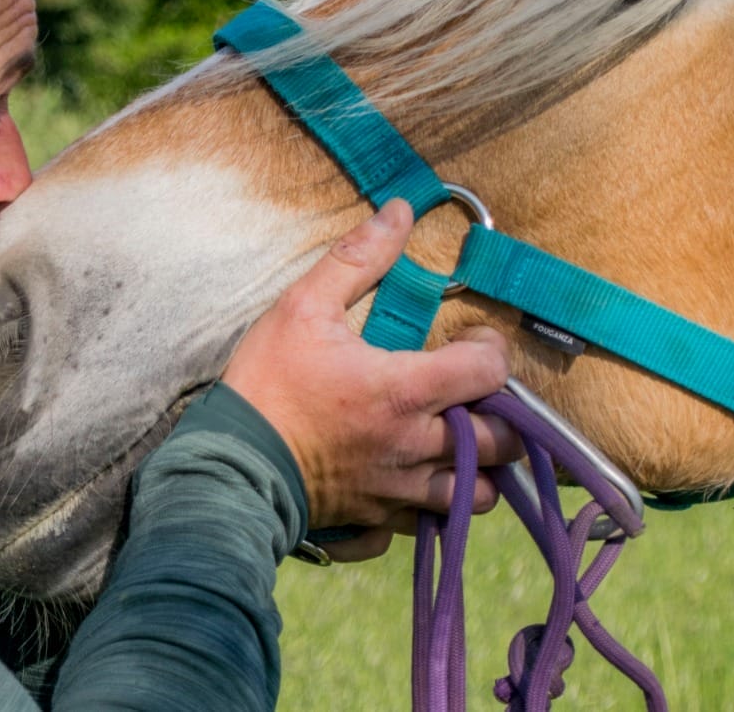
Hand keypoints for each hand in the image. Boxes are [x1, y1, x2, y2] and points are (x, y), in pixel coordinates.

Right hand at [221, 199, 521, 561]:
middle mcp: (415, 446)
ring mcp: (400, 490)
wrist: (229, 466)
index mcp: (404, 390)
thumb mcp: (302, 307)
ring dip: (481, 467)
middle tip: (476, 394)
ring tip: (460, 440)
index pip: (490, 372)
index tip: (474, 340)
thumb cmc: (266, 384)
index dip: (494, 350)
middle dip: (504, 416)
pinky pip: (433, 522)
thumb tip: (400, 212)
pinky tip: (423, 479)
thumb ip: (357, 259)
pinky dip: (441, 503)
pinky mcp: (380, 520)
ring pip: (479, 493)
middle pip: (502, 442)